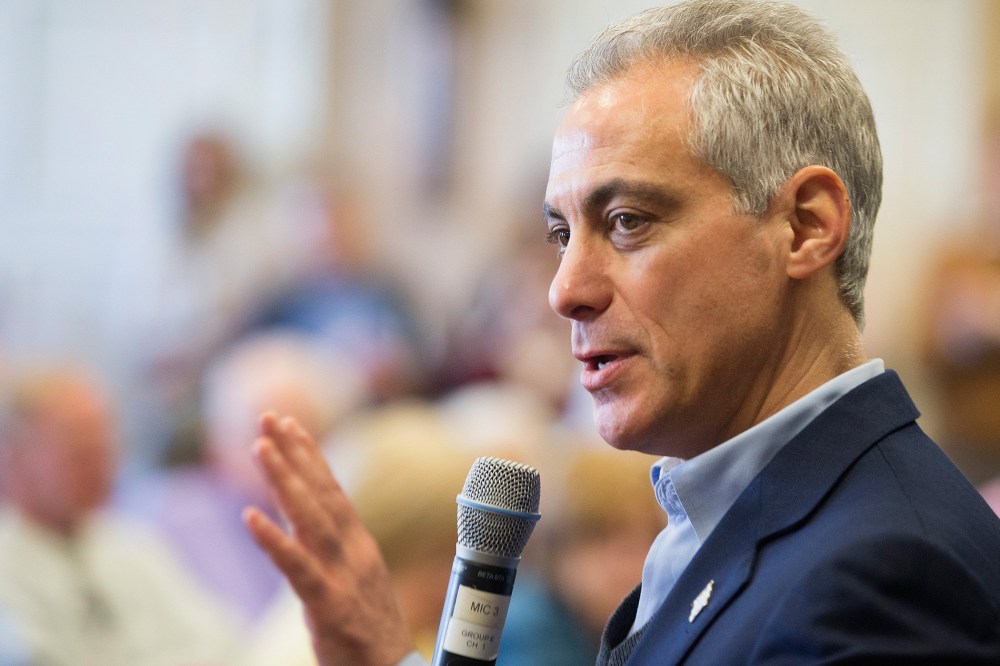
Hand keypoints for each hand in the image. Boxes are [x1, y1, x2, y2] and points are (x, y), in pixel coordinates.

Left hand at [243, 413, 414, 665]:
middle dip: (294, 452)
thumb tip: (295, 520)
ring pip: (311, 519)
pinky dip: (273, 540)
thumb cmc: (369, 631)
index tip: (289, 422)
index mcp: (359, 544)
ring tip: (259, 447)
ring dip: (284, 480)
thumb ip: (326, 548)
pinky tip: (249, 516)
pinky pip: (297, 568)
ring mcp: (344, 576)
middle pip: (321, 493)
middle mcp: (354, 550)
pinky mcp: (330, 605)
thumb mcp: (351, 579)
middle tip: (269, 416)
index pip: (332, 490)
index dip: (310, 454)